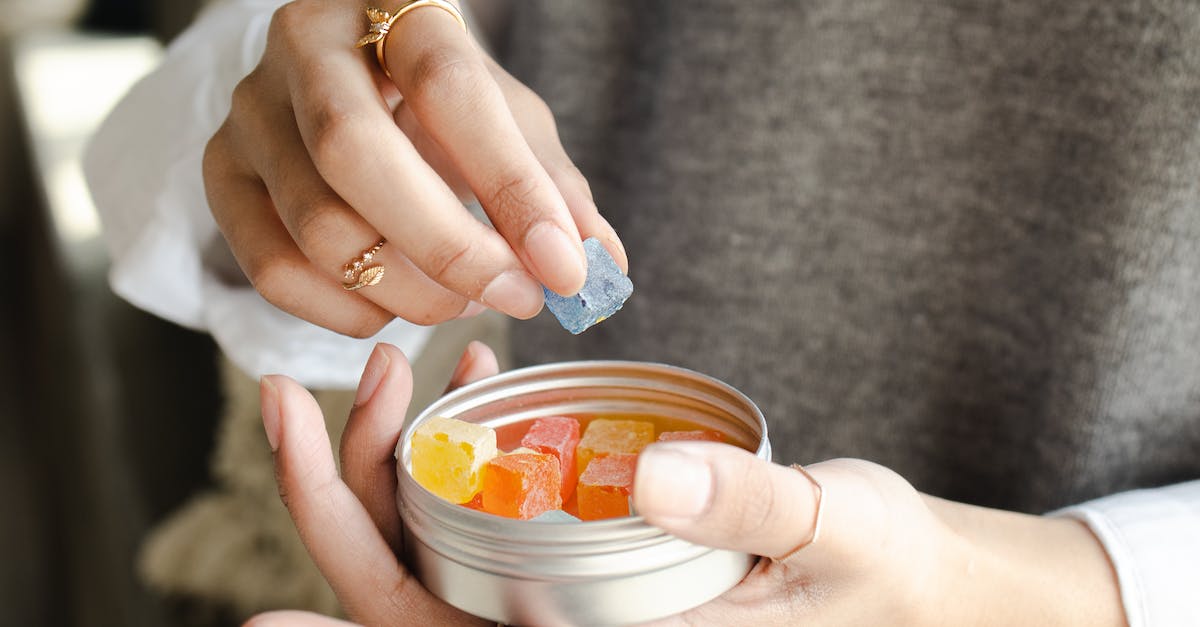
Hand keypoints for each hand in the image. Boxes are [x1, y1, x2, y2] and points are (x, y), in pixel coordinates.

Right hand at [204, 0, 626, 335]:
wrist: (353, 76)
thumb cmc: (443, 96)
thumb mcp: (510, 119)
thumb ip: (553, 187)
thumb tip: (599, 267)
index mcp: (391, 6)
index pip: (447, 85)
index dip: (510, 184)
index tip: (564, 266)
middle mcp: (304, 47)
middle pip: (355, 155)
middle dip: (449, 249)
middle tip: (517, 297)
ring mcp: (251, 111)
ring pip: (317, 229)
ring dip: (410, 291)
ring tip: (467, 298)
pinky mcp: (221, 173)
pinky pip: (274, 270)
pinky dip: (348, 311)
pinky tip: (396, 303)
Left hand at [250, 344, 1125, 625]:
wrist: (929, 592)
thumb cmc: (889, 578)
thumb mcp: (836, 530)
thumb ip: (751, 502)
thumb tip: (655, 473)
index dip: (347, 601)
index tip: (263, 572)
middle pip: (410, 590)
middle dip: (346, 492)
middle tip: (317, 386)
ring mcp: (578, 605)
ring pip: (442, 553)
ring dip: (401, 464)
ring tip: (408, 364)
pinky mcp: (596, 567)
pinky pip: (497, 524)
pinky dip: (468, 455)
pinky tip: (485, 384)